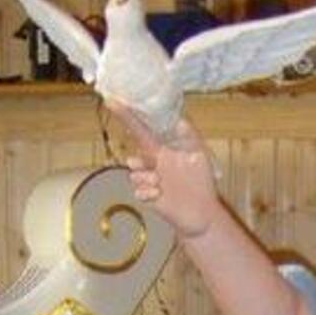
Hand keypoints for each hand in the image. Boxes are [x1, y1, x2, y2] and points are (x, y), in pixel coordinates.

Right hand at [108, 103, 220, 238]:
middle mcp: (153, 164)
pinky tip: (160, 195)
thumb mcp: (199, 153)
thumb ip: (189, 135)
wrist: (202, 213)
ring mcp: (150, 181)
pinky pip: (137, 191)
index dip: (128, 116)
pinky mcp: (148, 197)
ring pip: (133, 173)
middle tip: (152, 165)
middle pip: (134, 154)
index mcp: (162, 150)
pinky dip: (147, 193)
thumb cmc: (202, 182)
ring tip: (160, 182)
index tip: (113, 102)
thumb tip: (178, 119)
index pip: (142, 130)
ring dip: (146, 177)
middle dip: (138, 159)